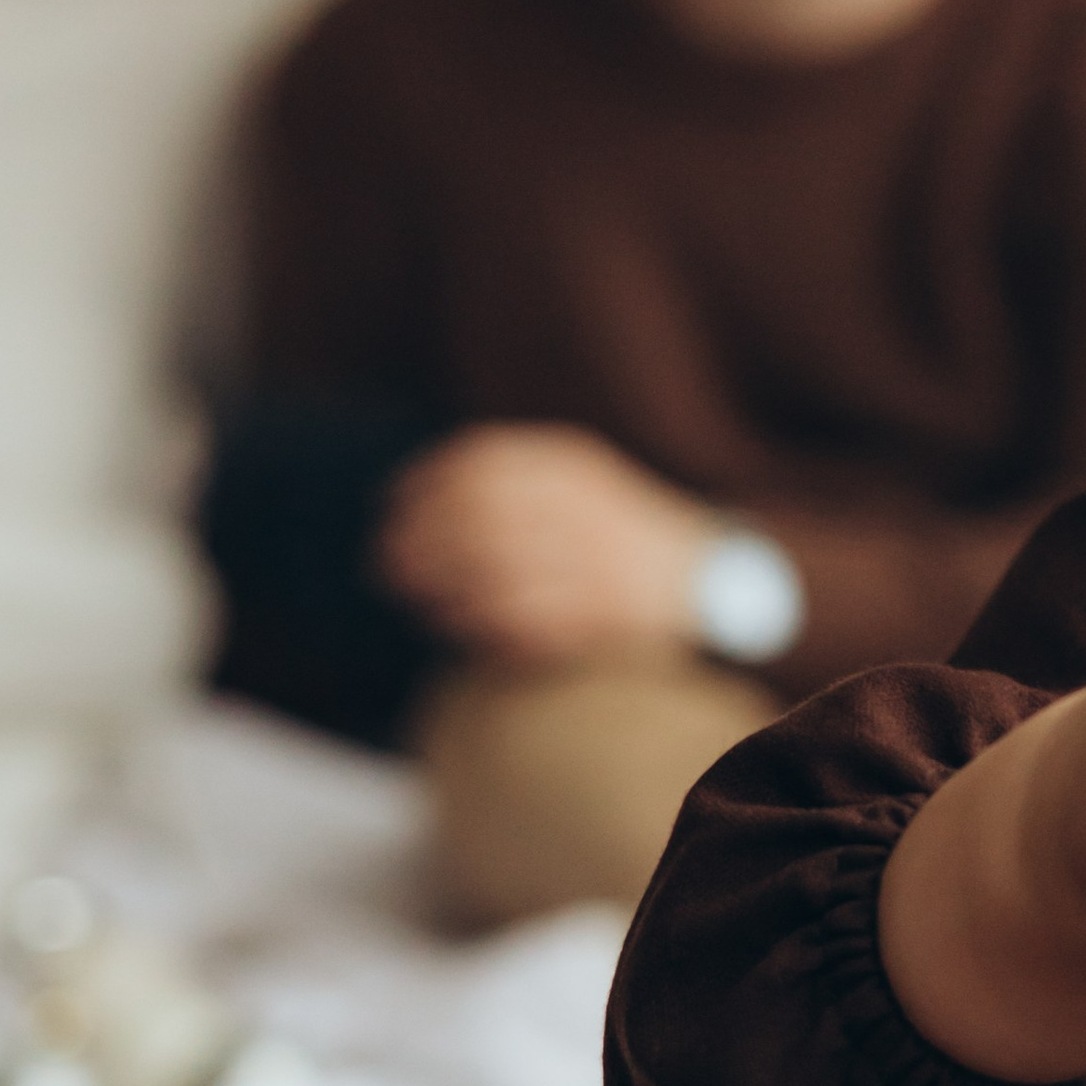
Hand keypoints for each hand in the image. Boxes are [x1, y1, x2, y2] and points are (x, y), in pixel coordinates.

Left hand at [376, 426, 714, 664]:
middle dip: (419, 540)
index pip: (480, 464)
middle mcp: (582, 509)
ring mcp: (592, 563)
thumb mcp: (572, 476)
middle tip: (385, 560)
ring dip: (438, 584)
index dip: (424, 486)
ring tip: (411, 593)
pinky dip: (473, 620)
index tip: (391, 507)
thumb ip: (506, 475)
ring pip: (491, 570)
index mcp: (571, 468)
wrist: (700, 578)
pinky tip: (451, 621)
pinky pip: (517, 619)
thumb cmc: (610, 528)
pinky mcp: (597, 616)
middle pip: (477, 518)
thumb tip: (408, 495)